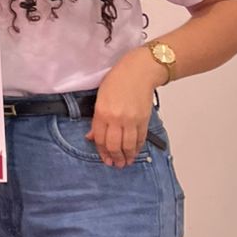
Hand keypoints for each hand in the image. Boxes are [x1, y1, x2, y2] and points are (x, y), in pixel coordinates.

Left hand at [88, 51, 162, 167]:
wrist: (139, 72)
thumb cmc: (117, 80)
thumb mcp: (100, 97)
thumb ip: (97, 119)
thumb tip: (93, 136)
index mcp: (102, 112)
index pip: (100, 138)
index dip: (102, 151)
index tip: (104, 158)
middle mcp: (116, 118)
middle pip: (114, 145)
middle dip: (114, 157)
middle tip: (115, 164)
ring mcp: (131, 120)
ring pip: (128, 145)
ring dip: (127, 156)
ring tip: (125, 163)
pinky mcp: (144, 120)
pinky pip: (140, 138)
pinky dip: (137, 147)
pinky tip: (135, 152)